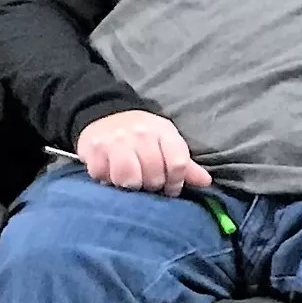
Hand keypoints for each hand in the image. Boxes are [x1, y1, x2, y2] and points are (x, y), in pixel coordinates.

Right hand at [76, 109, 209, 194]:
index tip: (170, 190)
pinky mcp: (94, 148)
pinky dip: (106, 180)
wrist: (105, 112)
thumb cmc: (141, 134)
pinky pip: (104, 176)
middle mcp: (141, 133)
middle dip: (152, 186)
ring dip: (130, 186)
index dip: (176, 183)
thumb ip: (185, 165)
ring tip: (129, 182)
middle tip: (146, 184)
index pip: (178, 163)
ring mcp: (116, 140)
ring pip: (129, 179)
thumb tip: (206, 182)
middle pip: (154, 175)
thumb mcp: (165, 142)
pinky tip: (110, 173)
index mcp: (163, 131)